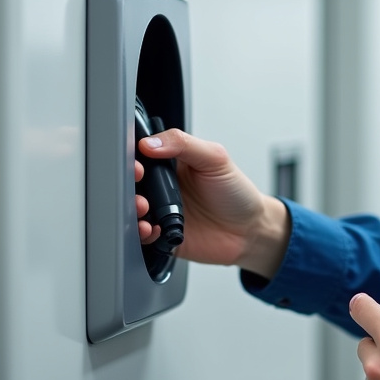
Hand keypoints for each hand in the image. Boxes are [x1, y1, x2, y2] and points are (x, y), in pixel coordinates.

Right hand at [134, 129, 289, 277]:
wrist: (251, 231)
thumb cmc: (236, 192)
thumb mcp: (215, 158)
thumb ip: (184, 144)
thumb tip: (152, 142)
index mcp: (172, 164)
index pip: (143, 156)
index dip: (134, 159)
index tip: (136, 163)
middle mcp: (163, 189)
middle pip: (133, 185)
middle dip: (128, 186)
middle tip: (138, 187)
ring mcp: (162, 213)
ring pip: (133, 211)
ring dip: (132, 210)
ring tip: (144, 208)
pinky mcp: (163, 236)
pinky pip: (142, 237)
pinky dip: (141, 233)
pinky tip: (152, 229)